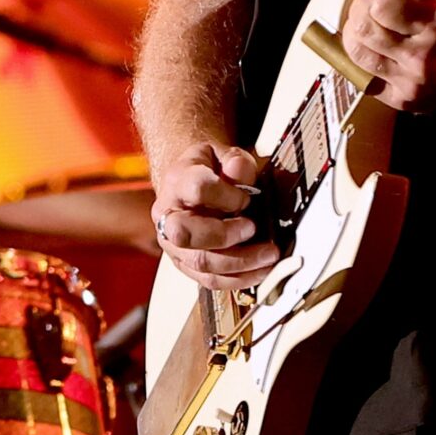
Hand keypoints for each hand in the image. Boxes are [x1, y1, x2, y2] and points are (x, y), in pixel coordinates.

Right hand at [152, 141, 278, 289]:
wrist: (189, 182)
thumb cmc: (208, 169)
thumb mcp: (222, 154)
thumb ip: (235, 161)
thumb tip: (240, 171)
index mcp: (177, 181)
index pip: (196, 190)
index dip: (226, 196)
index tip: (247, 197)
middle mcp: (167, 214)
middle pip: (184, 233)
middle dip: (225, 236)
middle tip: (253, 228)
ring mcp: (173, 243)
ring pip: (200, 262)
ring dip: (240, 263)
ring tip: (268, 255)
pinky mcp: (184, 263)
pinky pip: (209, 280)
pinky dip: (239, 279)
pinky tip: (259, 271)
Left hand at [342, 0, 435, 112]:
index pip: (383, 5)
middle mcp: (424, 57)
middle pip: (363, 30)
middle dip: (361, 13)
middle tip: (371, 9)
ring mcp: (414, 83)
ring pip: (359, 56)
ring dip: (358, 37)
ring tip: (372, 29)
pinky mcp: (408, 101)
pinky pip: (366, 79)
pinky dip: (368, 63)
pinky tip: (381, 53)